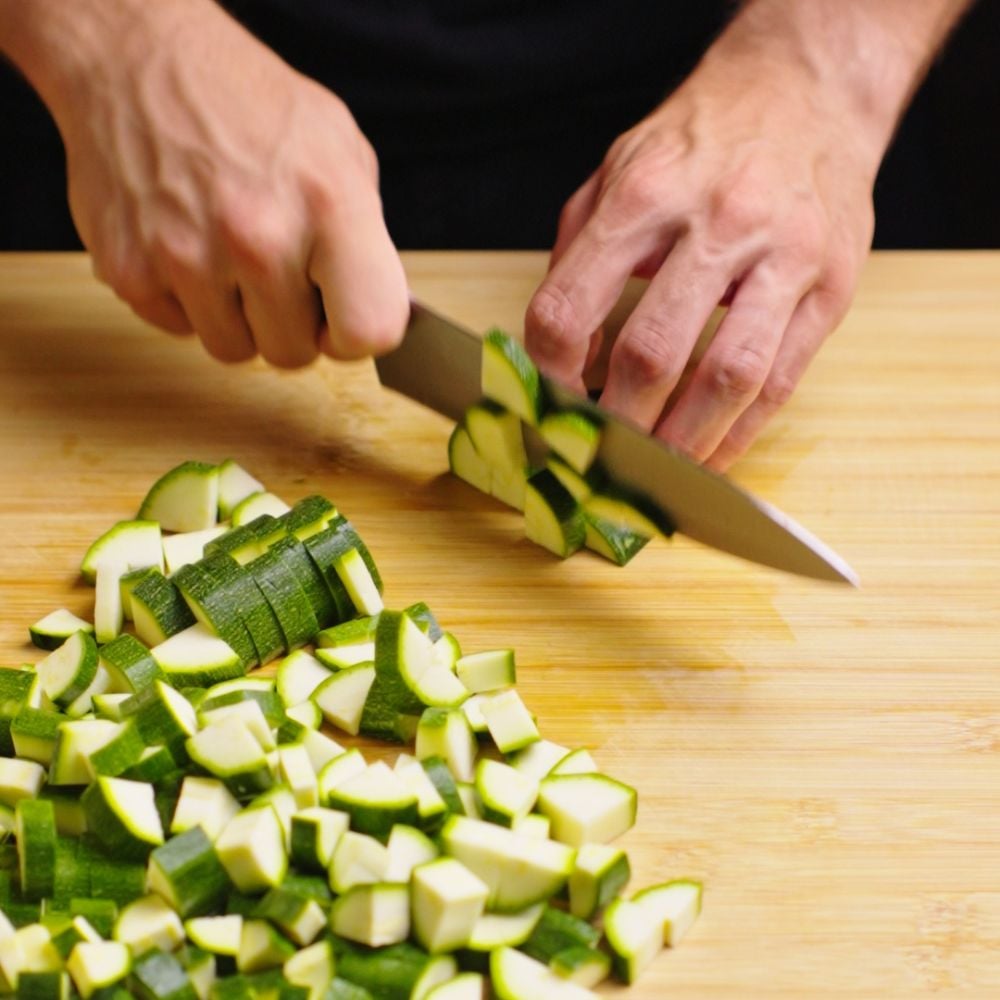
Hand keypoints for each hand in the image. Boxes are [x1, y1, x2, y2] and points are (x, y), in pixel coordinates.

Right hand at [39, 0, 407, 365]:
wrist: (137, 61)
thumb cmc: (249, 105)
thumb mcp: (340, 148)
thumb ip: (365, 235)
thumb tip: (375, 303)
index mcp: (328, 205)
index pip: (369, 330)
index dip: (358, 334)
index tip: (341, 317)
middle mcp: (257, 237)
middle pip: (295, 354)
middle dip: (292, 324)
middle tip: (277, 269)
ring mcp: (187, 257)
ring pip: (235, 350)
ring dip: (238, 318)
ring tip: (231, 255)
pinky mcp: (130, 272)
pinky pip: (180, 330)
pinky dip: (187, 302)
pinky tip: (189, 247)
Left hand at [525, 15, 886, 468]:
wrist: (805, 92)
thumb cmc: (698, 143)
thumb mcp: (614, 173)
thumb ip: (576, 257)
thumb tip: (559, 354)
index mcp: (643, 196)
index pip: (570, 309)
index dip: (548, 375)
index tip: (546, 406)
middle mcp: (717, 223)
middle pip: (651, 354)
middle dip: (615, 425)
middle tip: (596, 460)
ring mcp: (784, 256)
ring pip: (727, 377)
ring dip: (682, 443)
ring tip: (653, 475)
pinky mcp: (831, 287)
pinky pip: (781, 380)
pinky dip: (739, 433)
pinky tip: (709, 457)